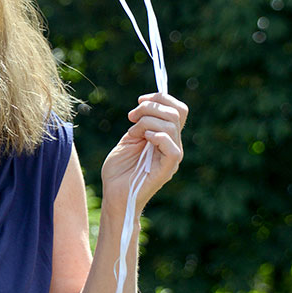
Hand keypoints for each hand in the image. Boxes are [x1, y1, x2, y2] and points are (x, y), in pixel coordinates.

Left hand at [100, 92, 186, 216]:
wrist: (114, 194)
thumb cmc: (119, 170)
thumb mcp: (129, 139)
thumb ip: (141, 124)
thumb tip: (147, 104)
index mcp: (165, 137)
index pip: (178, 110)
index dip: (161, 98)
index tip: (140, 100)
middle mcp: (173, 145)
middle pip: (176, 113)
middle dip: (150, 107)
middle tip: (131, 116)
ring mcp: (171, 157)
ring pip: (171, 125)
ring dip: (147, 121)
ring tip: (132, 133)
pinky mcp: (167, 169)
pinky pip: (172, 147)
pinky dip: (157, 136)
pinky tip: (143, 139)